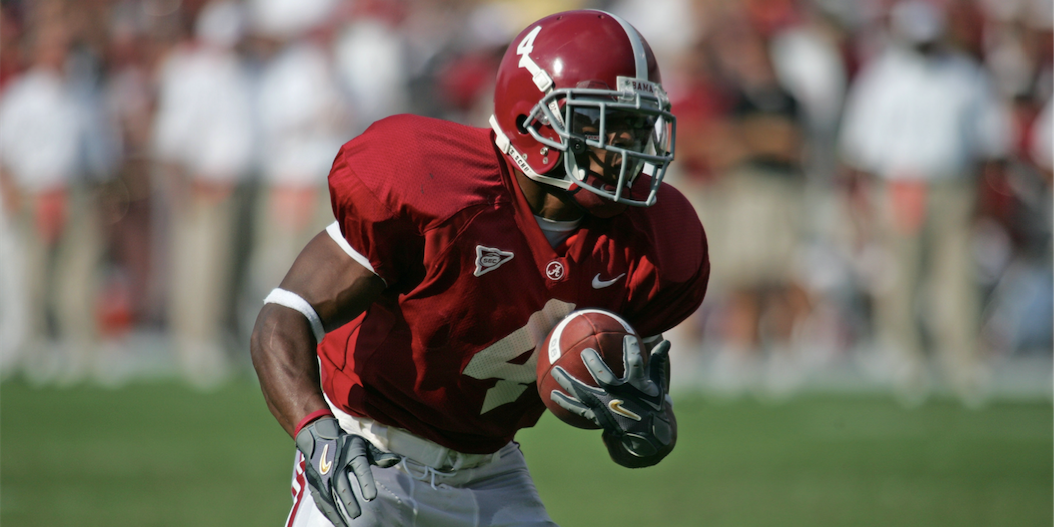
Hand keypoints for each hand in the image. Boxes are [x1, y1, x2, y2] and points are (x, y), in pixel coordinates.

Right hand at [295, 417, 401, 524]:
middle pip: (341, 484)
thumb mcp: (364, 445)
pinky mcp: (313, 481)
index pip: (360, 469)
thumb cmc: (346, 444)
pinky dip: (327, 511)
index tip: (371, 498)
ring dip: (336, 511)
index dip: (365, 483)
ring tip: (345, 526)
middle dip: (348, 500)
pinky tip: (336, 521)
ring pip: (327, 495)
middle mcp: (335, 464)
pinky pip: (319, 499)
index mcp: (352, 454)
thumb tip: (397, 460)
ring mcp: (322, 474)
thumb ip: (379, 456)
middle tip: (357, 515)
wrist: (318, 436)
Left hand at [550, 337, 676, 466]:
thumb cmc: (651, 406)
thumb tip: (666, 342)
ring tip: (555, 370)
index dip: (631, 350)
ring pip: (584, 392)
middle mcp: (619, 396)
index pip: (635, 364)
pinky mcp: (598, 417)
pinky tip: (552, 395)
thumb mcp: (657, 386)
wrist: (647, 436)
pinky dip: (565, 402)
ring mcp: (606, 407)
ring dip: (568, 381)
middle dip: (594, 362)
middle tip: (585, 352)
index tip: (627, 338)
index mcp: (636, 387)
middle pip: (604, 377)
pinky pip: (578, 409)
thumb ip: (657, 363)